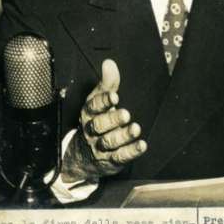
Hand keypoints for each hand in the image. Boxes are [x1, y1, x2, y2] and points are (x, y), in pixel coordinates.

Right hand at [61, 59, 146, 182]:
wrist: (82, 155)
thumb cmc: (96, 120)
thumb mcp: (99, 100)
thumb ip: (107, 83)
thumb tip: (109, 63)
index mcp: (89, 113)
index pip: (93, 106)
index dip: (103, 102)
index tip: (115, 96)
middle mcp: (92, 130)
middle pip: (99, 125)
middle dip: (112, 120)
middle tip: (126, 114)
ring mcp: (100, 147)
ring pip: (109, 142)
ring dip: (123, 135)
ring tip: (135, 128)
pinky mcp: (110, 160)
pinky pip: (120, 157)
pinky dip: (131, 151)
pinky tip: (141, 145)